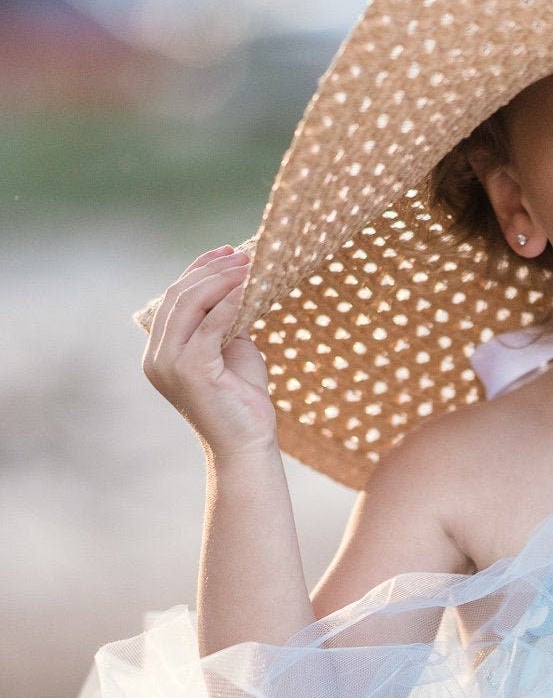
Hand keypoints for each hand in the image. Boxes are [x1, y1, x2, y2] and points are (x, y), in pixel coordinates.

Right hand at [142, 245, 277, 460]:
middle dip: (213, 270)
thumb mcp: (230, 350)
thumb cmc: (242, 401)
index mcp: (160, 351)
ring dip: (222, 280)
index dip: (200, 270)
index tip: (229, 251)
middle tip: (246, 255)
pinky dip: (231, 301)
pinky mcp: (190, 370)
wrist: (247, 445)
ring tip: (251, 266)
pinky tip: (251, 288)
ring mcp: (169, 363)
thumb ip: (225, 319)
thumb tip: (238, 282)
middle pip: (179, 295)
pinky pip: (212, 324)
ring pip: (190, 304)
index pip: (174, 298)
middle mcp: (157, 357)